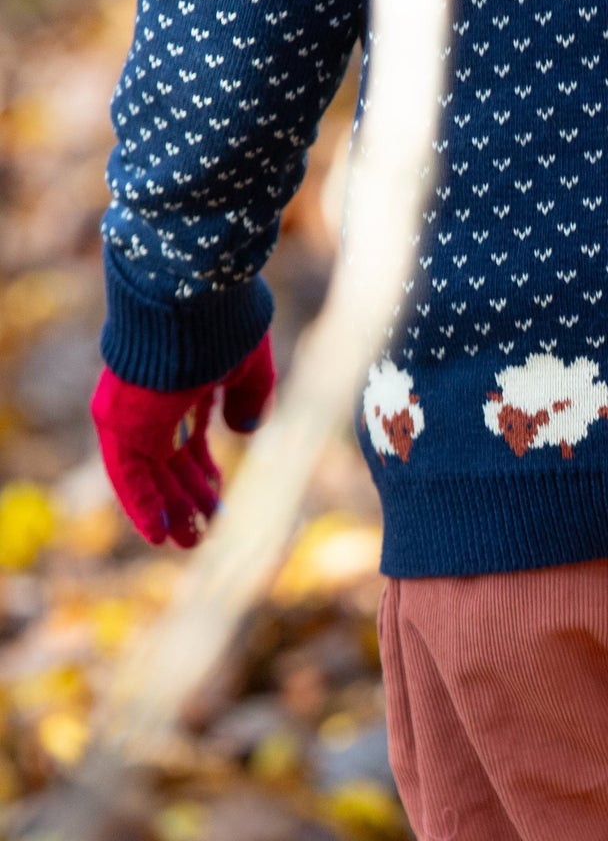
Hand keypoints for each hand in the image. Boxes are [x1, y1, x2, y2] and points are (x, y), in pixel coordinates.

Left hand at [91, 333, 274, 546]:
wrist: (193, 297)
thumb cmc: (225, 322)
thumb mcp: (248, 369)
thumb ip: (250, 401)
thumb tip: (247, 432)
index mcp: (179, 384)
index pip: (185, 437)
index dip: (203, 470)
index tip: (219, 496)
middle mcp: (151, 401)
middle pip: (166, 460)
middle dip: (187, 497)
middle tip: (206, 528)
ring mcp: (134, 413)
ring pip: (148, 473)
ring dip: (168, 510)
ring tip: (187, 543)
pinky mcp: (124, 424)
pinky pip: (129, 475)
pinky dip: (144, 506)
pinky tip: (159, 535)